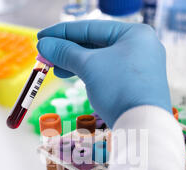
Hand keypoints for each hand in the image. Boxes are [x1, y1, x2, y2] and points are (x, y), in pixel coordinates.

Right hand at [37, 20, 170, 127]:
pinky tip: (73, 77)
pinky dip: (90, 74)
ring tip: (56, 70)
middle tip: (46, 56)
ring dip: (76, 64)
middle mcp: (141, 46)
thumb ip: (65, 52)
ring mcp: (140, 66)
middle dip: (68, 51)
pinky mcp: (136, 84)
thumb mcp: (89, 66)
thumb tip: (44, 44)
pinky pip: (108, 73)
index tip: (41, 37)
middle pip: (96, 43)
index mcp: (135, 33)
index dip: (62, 32)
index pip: (91, 27)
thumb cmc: (120, 89)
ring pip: (101, 60)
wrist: (143, 125)